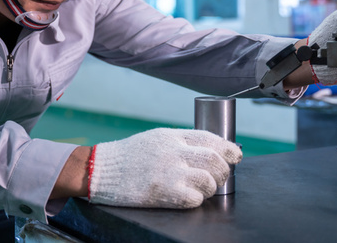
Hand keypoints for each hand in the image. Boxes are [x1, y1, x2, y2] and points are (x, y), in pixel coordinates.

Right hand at [88, 128, 241, 208]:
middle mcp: (173, 152)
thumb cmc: (129, 156)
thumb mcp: (156, 139)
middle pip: (215, 160)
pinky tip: (189, 197)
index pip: (210, 139)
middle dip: (223, 171)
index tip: (235, 155)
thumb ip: (180, 142)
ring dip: (211, 188)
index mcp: (172, 136)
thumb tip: (209, 148)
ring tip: (203, 189)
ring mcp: (169, 172)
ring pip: (209, 180)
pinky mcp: (163, 192)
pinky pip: (194, 198)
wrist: (100, 170)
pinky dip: (196, 199)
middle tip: (219, 177)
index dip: (228, 148)